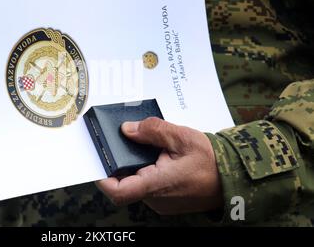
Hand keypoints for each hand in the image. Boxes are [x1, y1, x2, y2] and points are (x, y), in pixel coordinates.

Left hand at [95, 117, 222, 214]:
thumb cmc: (211, 160)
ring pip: (138, 183)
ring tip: (150, 147)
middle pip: (126, 182)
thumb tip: (127, 129)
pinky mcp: (167, 201)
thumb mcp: (181, 137)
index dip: (102, 177)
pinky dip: (148, 170)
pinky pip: (149, 185)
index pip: (118, 190)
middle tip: (127, 141)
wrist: (234, 177)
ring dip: (138, 165)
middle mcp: (156, 198)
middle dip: (123, 162)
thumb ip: (152, 131)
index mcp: (157, 184)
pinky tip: (158, 156)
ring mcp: (161, 202)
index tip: (98, 159)